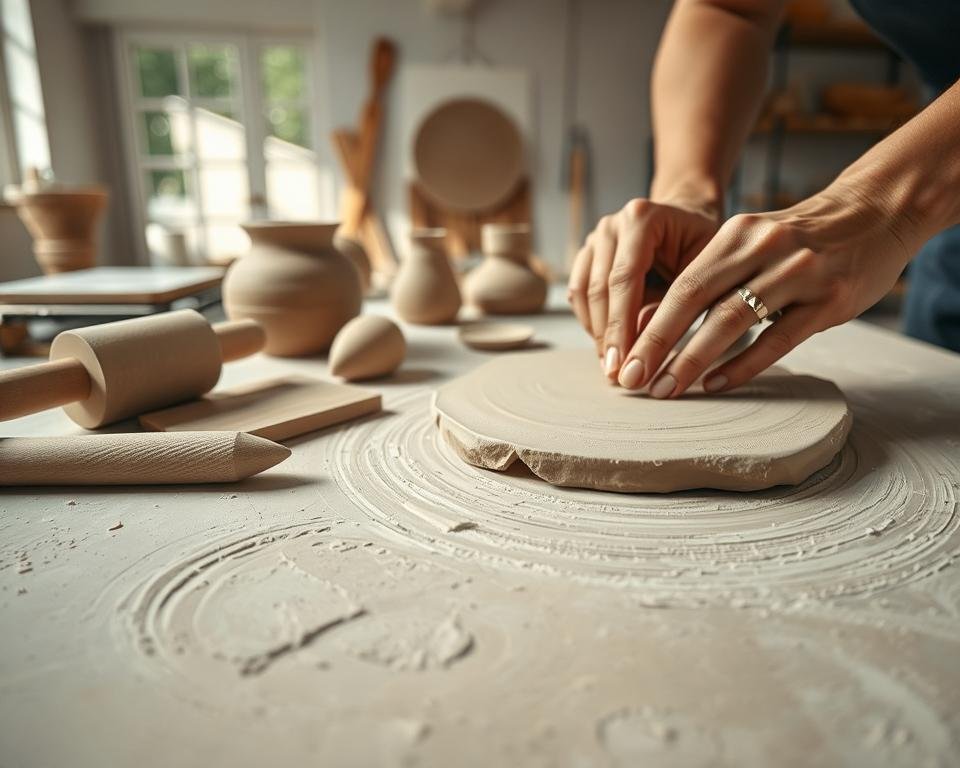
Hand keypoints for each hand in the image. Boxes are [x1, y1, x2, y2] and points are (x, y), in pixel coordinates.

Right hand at [567, 197, 720, 372]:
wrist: (688, 220)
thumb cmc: (701, 244)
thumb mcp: (703, 270)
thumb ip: (677, 302)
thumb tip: (644, 344)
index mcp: (642, 218)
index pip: (624, 278)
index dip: (621, 324)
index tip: (624, 363)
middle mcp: (612, 224)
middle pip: (599, 288)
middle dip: (608, 335)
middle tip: (616, 374)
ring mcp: (595, 238)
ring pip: (584, 293)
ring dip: (596, 332)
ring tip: (611, 366)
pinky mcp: (586, 256)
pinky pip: (579, 294)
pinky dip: (590, 322)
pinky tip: (606, 347)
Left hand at [613, 186, 916, 397]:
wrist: (877, 213)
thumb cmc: (801, 239)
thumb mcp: (753, 242)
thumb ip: (711, 277)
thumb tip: (648, 323)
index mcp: (736, 233)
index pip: (681, 284)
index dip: (649, 323)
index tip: (624, 357)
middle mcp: (763, 248)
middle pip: (695, 300)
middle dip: (657, 344)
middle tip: (633, 380)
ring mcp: (798, 273)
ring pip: (732, 321)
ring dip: (692, 359)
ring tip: (666, 388)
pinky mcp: (829, 299)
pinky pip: (777, 338)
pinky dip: (742, 364)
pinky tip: (715, 385)